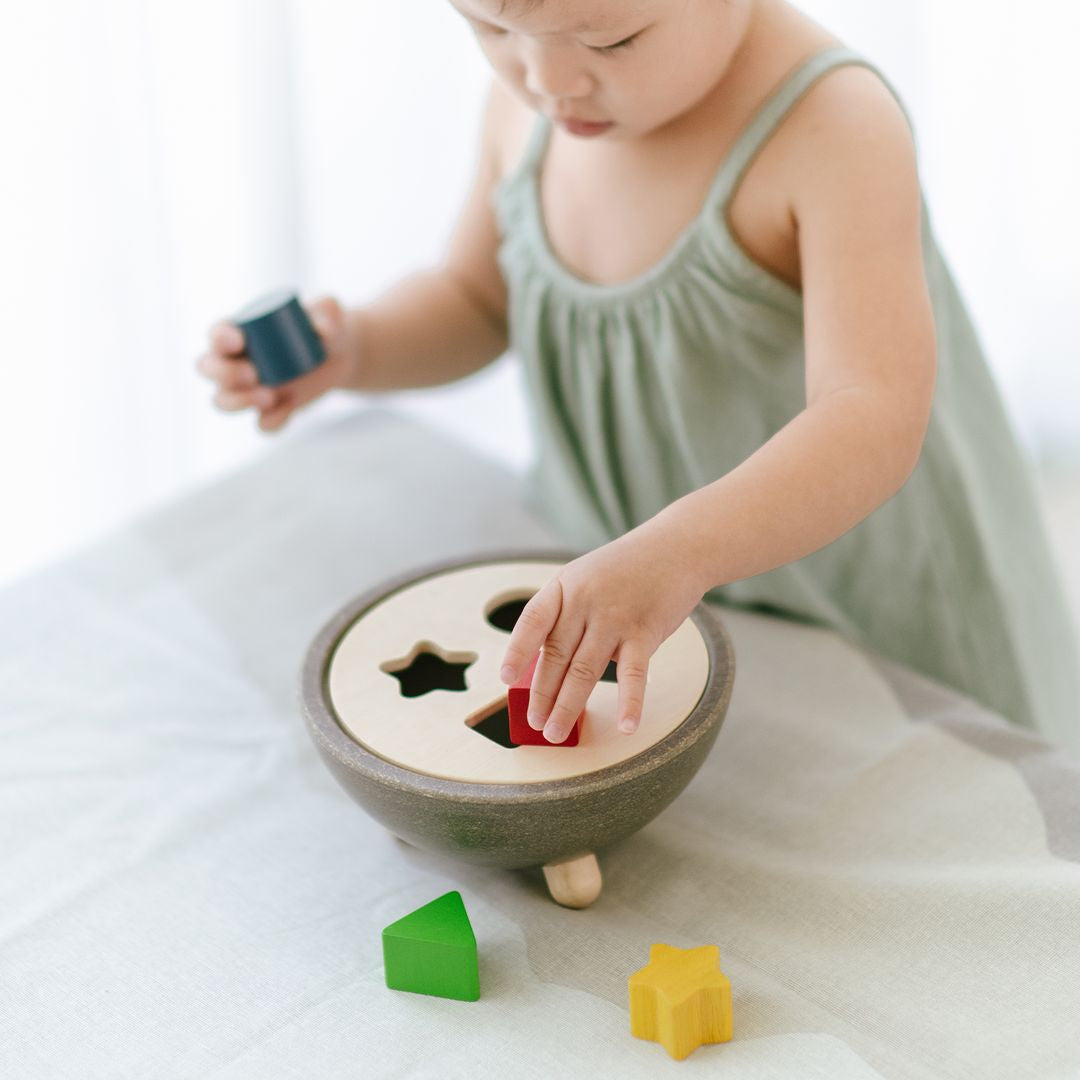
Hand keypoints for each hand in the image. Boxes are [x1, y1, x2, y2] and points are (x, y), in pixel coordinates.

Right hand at [195, 295, 354, 431]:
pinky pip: (261, 423)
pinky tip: (286, 412)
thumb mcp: (329, 312)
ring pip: (223, 400)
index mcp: (240, 331)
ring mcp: (249, 388)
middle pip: (208, 368)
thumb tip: (323, 331)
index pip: (216, 334)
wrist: (340, 354)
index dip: (219, 338)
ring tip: (269, 396)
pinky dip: (270, 422)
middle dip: (225, 374)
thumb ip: (328, 310)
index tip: (240, 340)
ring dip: (238, 401)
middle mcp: (236, 360)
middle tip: (254, 374)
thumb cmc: (324, 324)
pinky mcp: (270, 409)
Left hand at [499, 528, 707, 741]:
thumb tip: (545, 669)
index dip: (517, 650)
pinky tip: (626, 725)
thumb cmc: (626, 570)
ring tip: (555, 732)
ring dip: (567, 706)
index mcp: (565, 586)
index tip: (505, 679)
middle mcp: (585, 600)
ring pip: (584, 670)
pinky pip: (633, 674)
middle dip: (541, 694)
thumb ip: (566, 616)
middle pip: (557, 654)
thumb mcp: (585, 578)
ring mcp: (615, 617)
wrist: (676, 548)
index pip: (533, 620)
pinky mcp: (645, 632)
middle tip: (534, 723)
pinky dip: (629, 702)